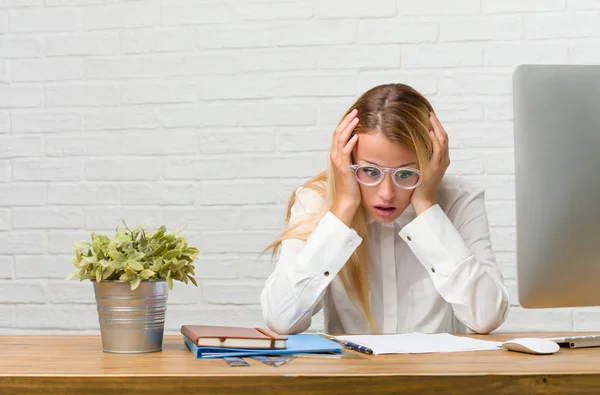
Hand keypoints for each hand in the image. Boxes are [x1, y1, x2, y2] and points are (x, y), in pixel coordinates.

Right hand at [329, 109, 360, 226]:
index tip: (355, 114)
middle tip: (356, 111)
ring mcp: (338, 161)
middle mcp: (335, 156)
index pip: (339, 134)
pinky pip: (345, 152)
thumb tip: (363, 147)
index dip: (345, 123)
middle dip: (347, 120)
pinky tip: (356, 136)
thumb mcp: (353, 167)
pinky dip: (349, 143)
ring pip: (340, 139)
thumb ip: (355, 157)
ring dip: (348, 127)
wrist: (346, 201)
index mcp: (337, 155)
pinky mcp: (343, 168)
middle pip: (338, 132)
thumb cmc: (352, 186)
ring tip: (356, 118)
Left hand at [411, 112, 449, 215]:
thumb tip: (410, 145)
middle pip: (443, 136)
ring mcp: (441, 163)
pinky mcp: (435, 167)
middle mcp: (443, 159)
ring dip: (436, 127)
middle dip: (437, 123)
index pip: (441, 138)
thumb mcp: (419, 166)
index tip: (429, 116)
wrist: (424, 200)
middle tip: (429, 112)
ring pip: (442, 140)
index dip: (436, 126)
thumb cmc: (419, 185)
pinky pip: (437, 150)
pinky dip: (434, 139)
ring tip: (430, 117)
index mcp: (440, 158)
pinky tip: (429, 131)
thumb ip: (419, 156)